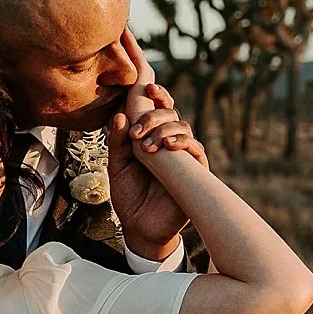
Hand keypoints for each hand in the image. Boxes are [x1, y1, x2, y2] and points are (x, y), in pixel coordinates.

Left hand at [102, 68, 199, 254]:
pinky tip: (168, 146)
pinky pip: (195, 148)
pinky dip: (182, 142)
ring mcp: (183, 155)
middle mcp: (168, 142)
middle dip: (153, 115)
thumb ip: (117, 142)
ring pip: (182, 126)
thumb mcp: (117, 166)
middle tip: (137, 131)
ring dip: (163, 130)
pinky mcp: (195, 171)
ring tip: (146, 147)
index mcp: (150, 136)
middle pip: (170, 112)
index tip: (145, 86)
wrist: (141, 227)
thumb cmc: (129, 196)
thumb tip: (121, 116)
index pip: (156, 108)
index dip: (154, 94)